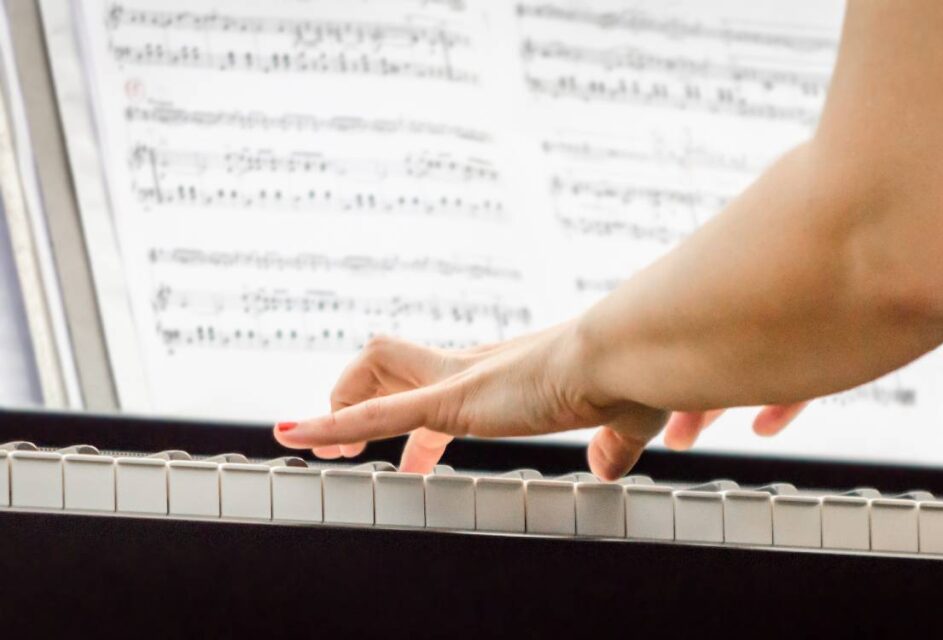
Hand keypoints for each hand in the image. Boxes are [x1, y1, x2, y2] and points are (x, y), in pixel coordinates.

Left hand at [274, 321, 807, 478]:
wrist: (624, 359)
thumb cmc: (627, 379)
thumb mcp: (618, 423)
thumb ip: (611, 446)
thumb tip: (610, 467)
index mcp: (499, 373)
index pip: (436, 386)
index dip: (414, 422)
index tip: (418, 460)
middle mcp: (469, 368)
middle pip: (390, 365)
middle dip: (360, 406)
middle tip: (346, 457)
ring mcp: (456, 381)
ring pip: (371, 373)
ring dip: (337, 409)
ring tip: (311, 446)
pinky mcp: (451, 400)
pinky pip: (374, 414)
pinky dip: (329, 424)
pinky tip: (292, 436)